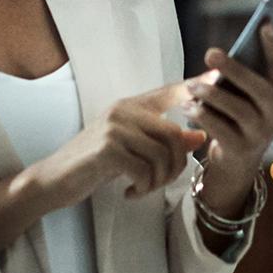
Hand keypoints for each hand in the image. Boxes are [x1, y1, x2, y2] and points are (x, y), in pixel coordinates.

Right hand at [25, 77, 212, 209]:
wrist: (55, 179)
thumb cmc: (95, 164)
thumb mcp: (133, 151)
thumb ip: (164, 142)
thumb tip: (200, 137)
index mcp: (131, 106)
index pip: (170, 92)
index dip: (195, 87)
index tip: (218, 80)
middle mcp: (124, 110)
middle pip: (174, 134)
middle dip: (175, 166)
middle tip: (159, 183)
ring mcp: (114, 127)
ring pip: (162, 154)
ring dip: (158, 181)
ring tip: (143, 189)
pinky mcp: (107, 148)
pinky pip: (144, 170)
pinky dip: (142, 188)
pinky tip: (129, 192)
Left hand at [188, 20, 272, 176]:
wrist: (239, 160)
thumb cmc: (252, 115)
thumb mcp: (267, 92)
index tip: (266, 25)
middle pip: (259, 89)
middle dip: (235, 69)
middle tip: (210, 52)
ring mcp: (260, 134)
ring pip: (238, 110)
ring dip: (212, 94)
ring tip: (192, 85)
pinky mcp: (240, 149)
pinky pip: (220, 129)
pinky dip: (203, 116)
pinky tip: (188, 105)